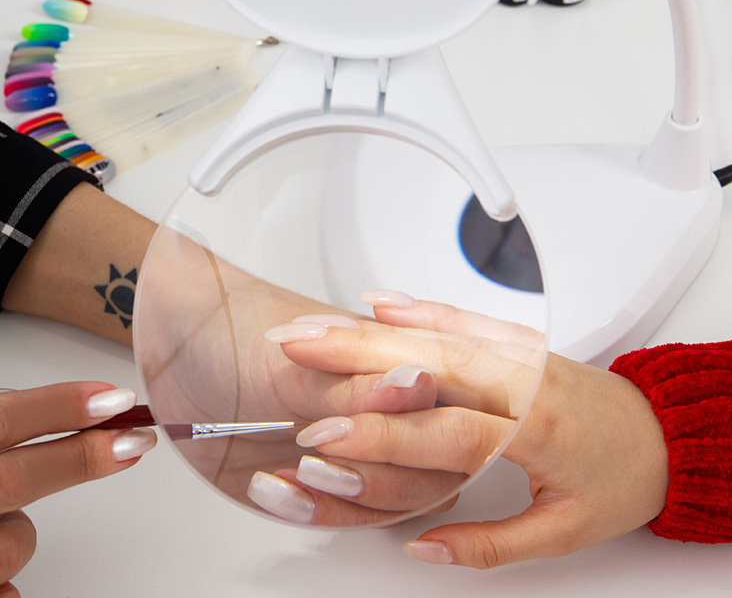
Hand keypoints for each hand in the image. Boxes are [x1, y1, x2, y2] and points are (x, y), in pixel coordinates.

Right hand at [0, 383, 155, 595]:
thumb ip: (1, 423)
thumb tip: (82, 410)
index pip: (4, 418)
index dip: (62, 407)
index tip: (115, 398)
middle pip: (19, 478)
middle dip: (83, 458)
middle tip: (134, 443)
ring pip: (14, 540)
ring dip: (18, 529)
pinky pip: (4, 589)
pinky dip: (6, 580)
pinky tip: (0, 572)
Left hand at [134, 229, 439, 513]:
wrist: (175, 352)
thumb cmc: (234, 332)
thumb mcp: (293, 363)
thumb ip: (358, 385)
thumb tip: (420, 386)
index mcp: (395, 362)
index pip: (441, 408)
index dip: (407, 430)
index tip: (345, 428)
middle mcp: (387, 407)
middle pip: (430, 465)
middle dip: (379, 472)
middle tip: (319, 452)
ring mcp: (360, 446)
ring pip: (394, 499)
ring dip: (347, 497)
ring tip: (296, 474)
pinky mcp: (329, 481)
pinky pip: (347, 513)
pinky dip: (314, 510)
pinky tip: (276, 490)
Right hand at [267, 297, 669, 565]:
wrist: (667, 431)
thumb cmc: (621, 477)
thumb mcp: (564, 531)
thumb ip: (490, 544)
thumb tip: (423, 548)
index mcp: (538, 434)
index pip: (447, 432)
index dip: (382, 436)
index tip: (325, 439)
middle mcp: (525, 383)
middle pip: (430, 363)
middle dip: (354, 357)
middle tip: (296, 351)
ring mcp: (520, 354)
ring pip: (438, 331)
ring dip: (372, 326)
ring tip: (316, 326)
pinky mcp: (517, 340)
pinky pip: (464, 315)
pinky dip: (419, 304)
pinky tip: (379, 300)